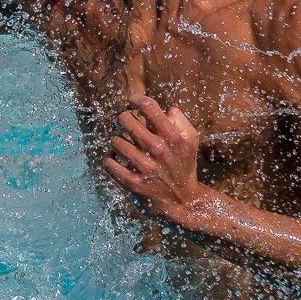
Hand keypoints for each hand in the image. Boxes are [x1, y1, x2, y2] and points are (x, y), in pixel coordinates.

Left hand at [103, 94, 211, 226]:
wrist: (183, 200)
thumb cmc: (184, 165)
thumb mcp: (191, 141)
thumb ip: (180, 121)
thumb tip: (166, 108)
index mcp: (173, 137)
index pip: (149, 106)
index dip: (136, 99)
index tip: (131, 101)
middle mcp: (159, 150)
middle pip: (126, 120)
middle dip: (121, 118)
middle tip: (122, 121)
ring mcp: (145, 167)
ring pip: (115, 141)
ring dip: (116, 140)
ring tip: (121, 143)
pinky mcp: (134, 184)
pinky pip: (109, 164)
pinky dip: (109, 159)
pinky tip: (115, 158)